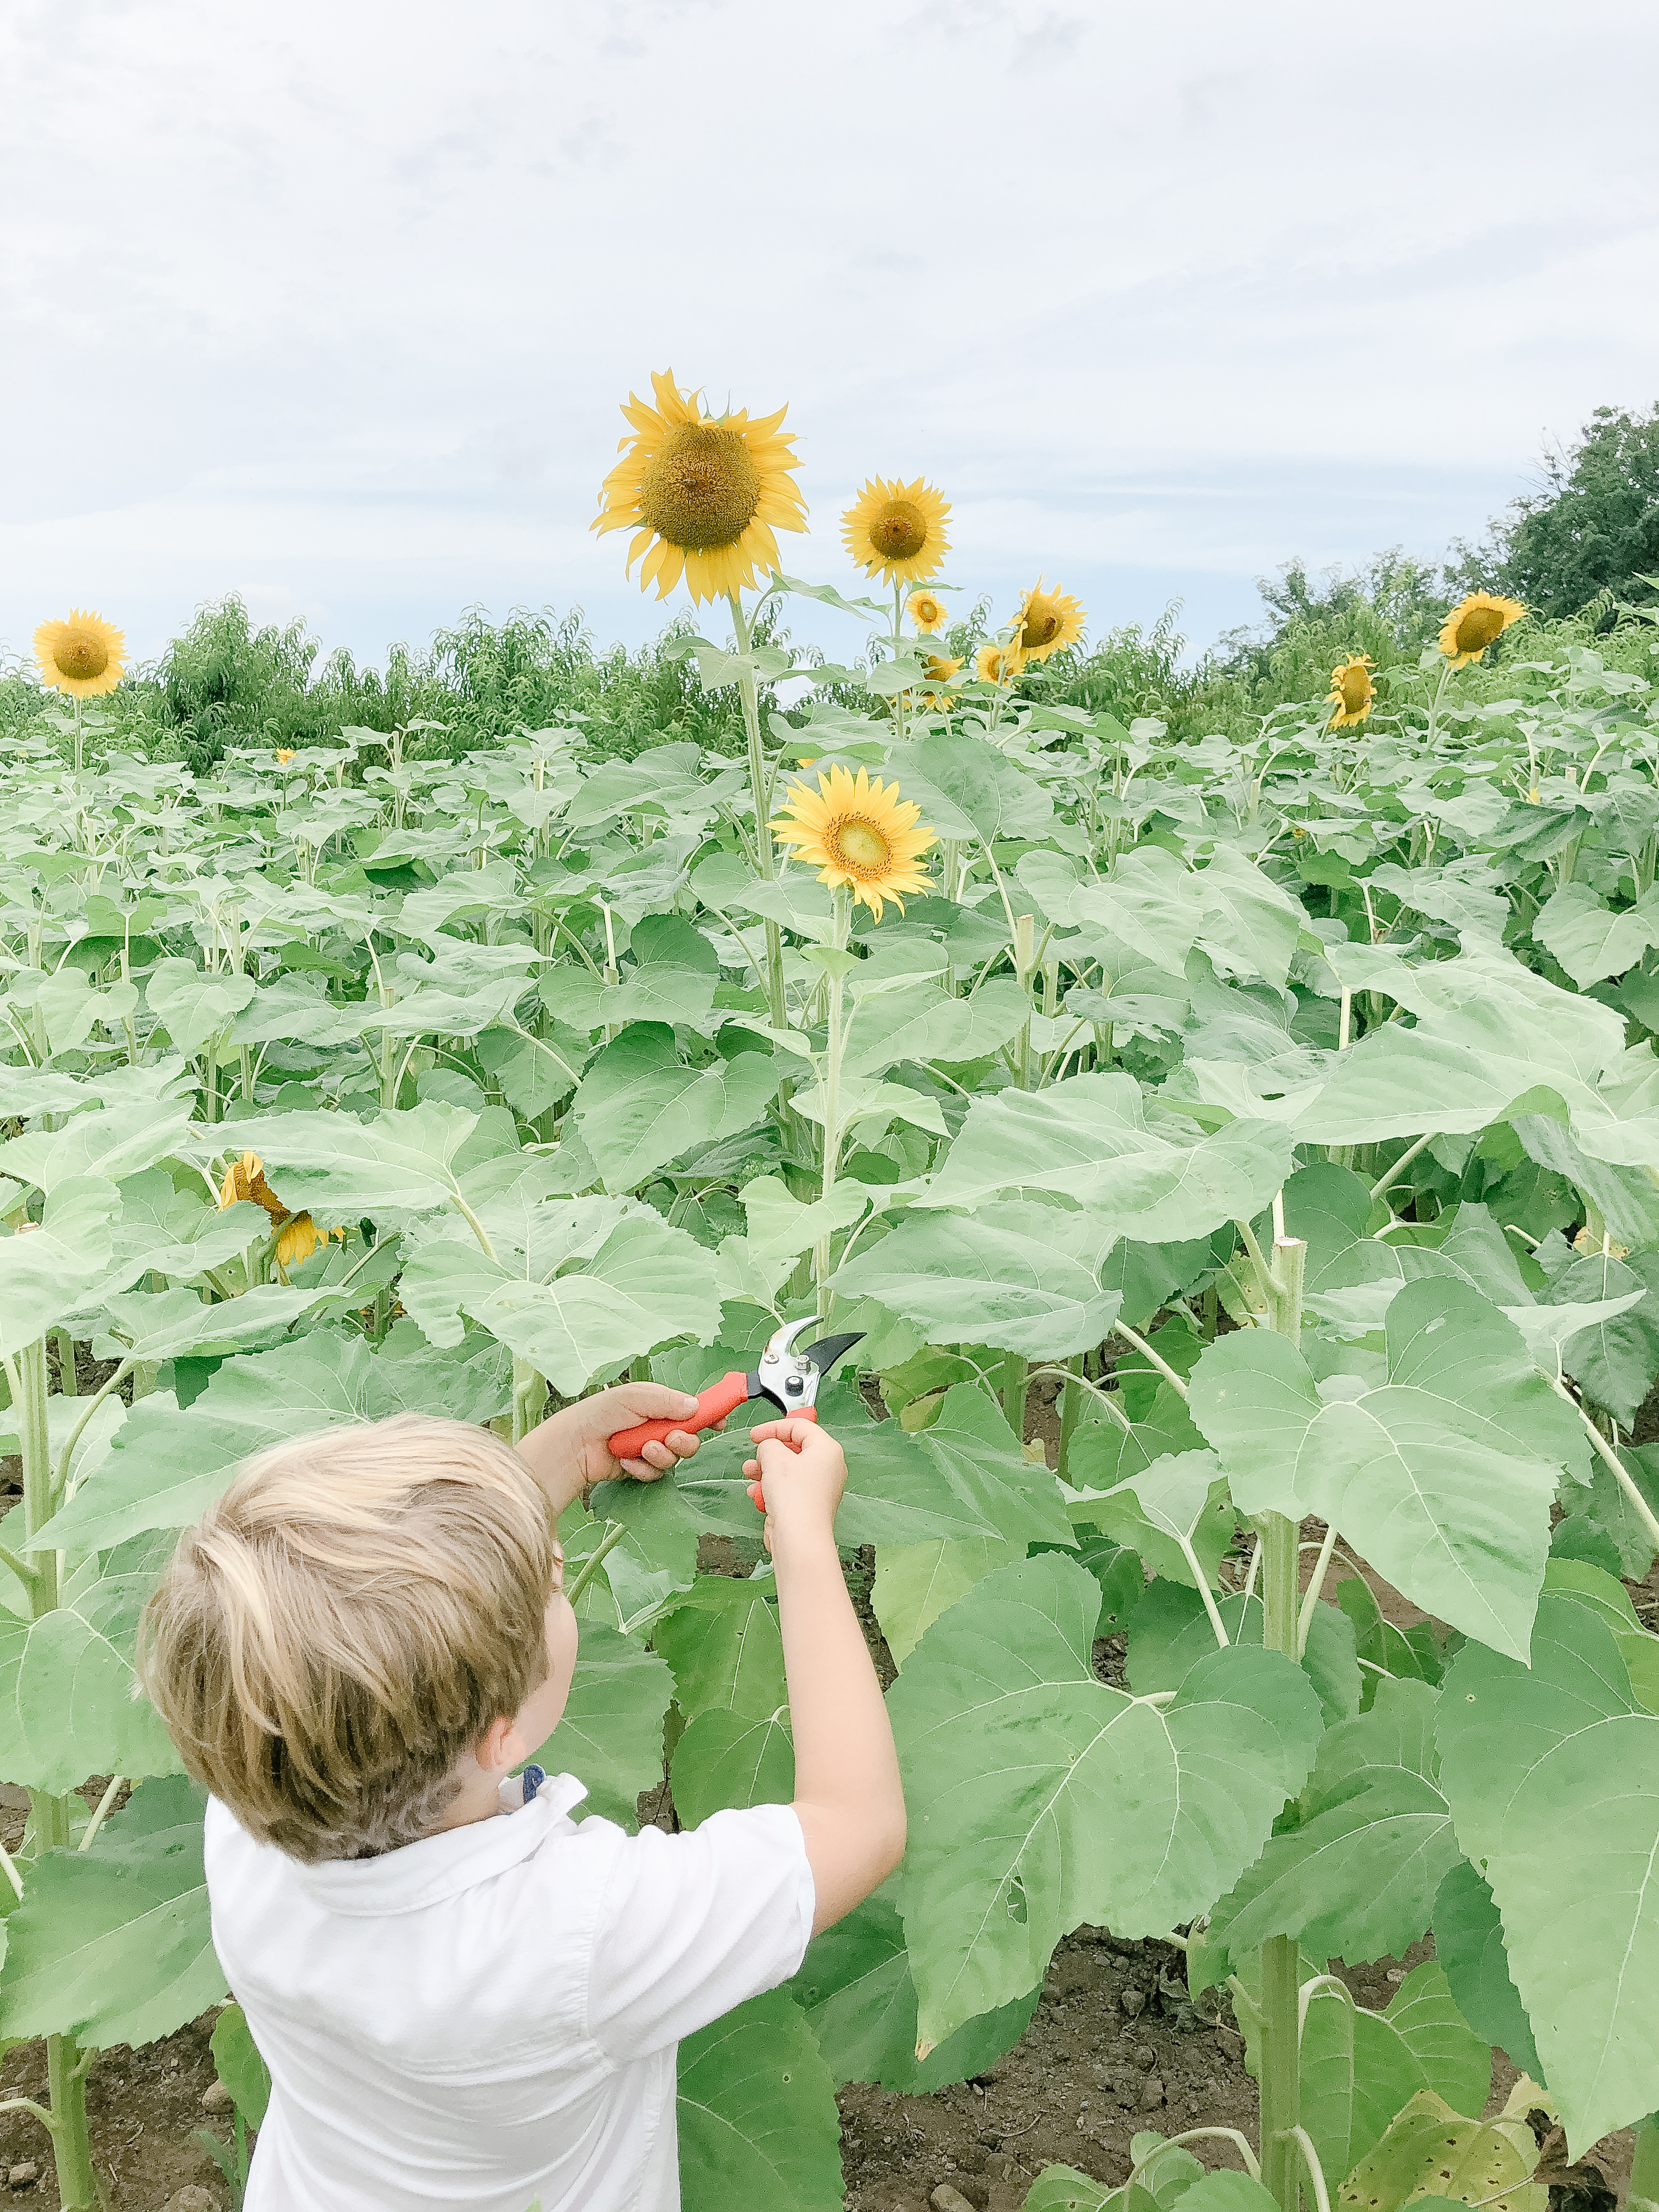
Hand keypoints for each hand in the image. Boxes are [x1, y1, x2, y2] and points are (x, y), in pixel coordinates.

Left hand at [539, 1383, 722, 1491]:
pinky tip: (626, 1462)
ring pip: (674, 1459)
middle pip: (690, 1439)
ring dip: (660, 1455)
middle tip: (671, 1439)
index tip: (719, 1421)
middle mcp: (658, 1427)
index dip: (709, 1415)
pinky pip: (655, 1474)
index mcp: (660, 1405)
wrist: (575, 1444)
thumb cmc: (601, 1413)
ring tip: (641, 1449)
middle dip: (684, 1441)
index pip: (693, 1410)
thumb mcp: (636, 1397)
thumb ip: (668, 1401)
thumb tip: (695, 1406)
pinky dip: (642, 1469)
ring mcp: (649, 1449)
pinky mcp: (640, 1469)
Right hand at [742, 1419, 846, 1553]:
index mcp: (827, 1450)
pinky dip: (772, 1490)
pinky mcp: (808, 1507)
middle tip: (754, 1457)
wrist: (798, 1537)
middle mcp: (828, 1468)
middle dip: (768, 1453)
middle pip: (794, 1450)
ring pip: (788, 1472)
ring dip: (765, 1472)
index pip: (800, 1427)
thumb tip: (768, 1450)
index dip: (774, 1427)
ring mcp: (819, 1489)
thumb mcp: (773, 1456)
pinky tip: (758, 1495)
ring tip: (750, 1474)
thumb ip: (768, 1444)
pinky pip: (788, 1491)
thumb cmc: (794, 1496)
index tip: (755, 1434)